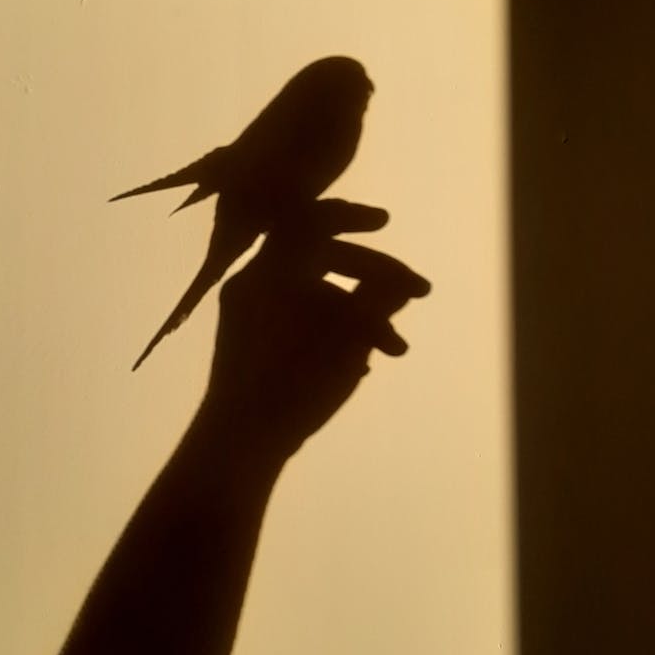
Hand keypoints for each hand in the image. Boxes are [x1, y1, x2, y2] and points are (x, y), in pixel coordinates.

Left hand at [204, 199, 430, 459]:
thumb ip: (380, 299)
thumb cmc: (297, 380)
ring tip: (390, 348)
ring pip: (312, 294)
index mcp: (273, 268)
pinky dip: (330, 328)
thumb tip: (400, 281)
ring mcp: (246, 312)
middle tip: (414, 295)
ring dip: (356, 313)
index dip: (353, 215)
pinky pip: (295, 317)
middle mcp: (254, 281)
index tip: (386, 223)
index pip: (312, 220)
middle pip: (320, 260)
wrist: (239, 439)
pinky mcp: (247, 342)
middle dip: (372, 277)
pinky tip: (358, 364)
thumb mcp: (351, 336)